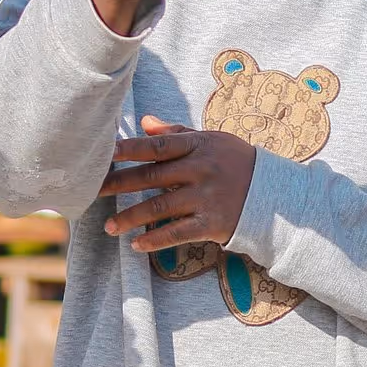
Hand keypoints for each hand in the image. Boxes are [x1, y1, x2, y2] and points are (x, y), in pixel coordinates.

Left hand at [99, 116, 257, 253]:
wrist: (275, 194)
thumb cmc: (237, 162)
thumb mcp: (212, 140)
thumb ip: (177, 132)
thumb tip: (145, 121)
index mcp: (198, 146)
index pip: (156, 145)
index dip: (128, 149)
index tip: (102, 154)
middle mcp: (200, 170)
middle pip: (150, 176)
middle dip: (118, 184)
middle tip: (91, 192)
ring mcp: (205, 198)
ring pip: (159, 208)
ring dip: (130, 218)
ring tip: (109, 226)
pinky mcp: (211, 224)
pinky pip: (176, 233)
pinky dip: (154, 240)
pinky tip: (135, 244)